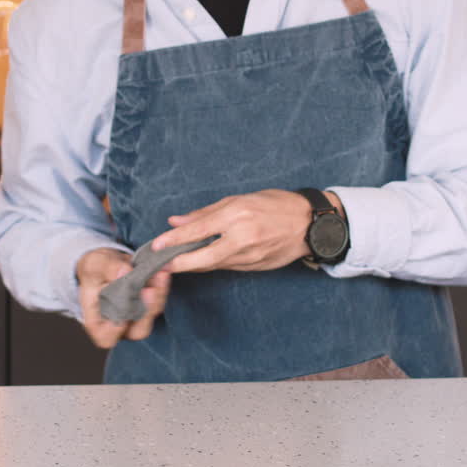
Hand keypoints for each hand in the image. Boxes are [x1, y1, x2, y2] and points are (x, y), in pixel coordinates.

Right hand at [76, 247, 170, 348]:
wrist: (107, 262)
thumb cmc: (95, 270)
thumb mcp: (94, 264)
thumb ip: (107, 269)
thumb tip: (124, 272)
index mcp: (97, 321)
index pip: (106, 338)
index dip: (115, 330)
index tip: (122, 309)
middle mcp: (118, 324)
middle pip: (137, 331)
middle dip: (146, 311)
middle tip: (150, 290)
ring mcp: (135, 316)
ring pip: (151, 315)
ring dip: (158, 296)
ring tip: (159, 275)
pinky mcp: (148, 305)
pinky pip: (159, 301)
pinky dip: (162, 287)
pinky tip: (162, 273)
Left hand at [150, 189, 340, 273]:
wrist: (310, 224)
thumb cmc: (276, 205)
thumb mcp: (240, 199)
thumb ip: (206, 213)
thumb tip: (177, 221)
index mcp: (237, 214)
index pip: (198, 230)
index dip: (174, 239)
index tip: (156, 245)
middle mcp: (243, 237)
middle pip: (202, 258)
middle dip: (178, 264)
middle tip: (159, 266)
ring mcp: (250, 256)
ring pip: (213, 265)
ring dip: (192, 265)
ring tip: (173, 263)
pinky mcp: (255, 267)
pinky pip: (226, 267)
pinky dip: (211, 265)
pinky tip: (199, 262)